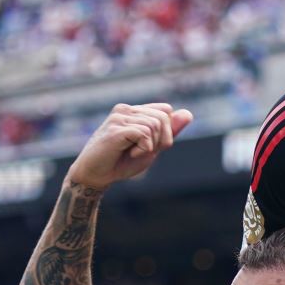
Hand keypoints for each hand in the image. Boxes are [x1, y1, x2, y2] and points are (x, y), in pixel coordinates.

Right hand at [66, 103, 193, 190]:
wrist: (95, 175)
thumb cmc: (121, 162)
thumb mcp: (152, 147)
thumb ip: (169, 131)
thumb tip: (189, 114)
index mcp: (134, 111)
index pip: (165, 111)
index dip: (166, 132)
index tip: (149, 146)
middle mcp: (126, 109)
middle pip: (163, 118)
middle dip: (160, 139)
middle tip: (142, 151)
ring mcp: (119, 116)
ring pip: (154, 125)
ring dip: (149, 146)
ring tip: (131, 152)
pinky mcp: (115, 128)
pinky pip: (144, 134)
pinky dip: (143, 149)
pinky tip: (128, 153)